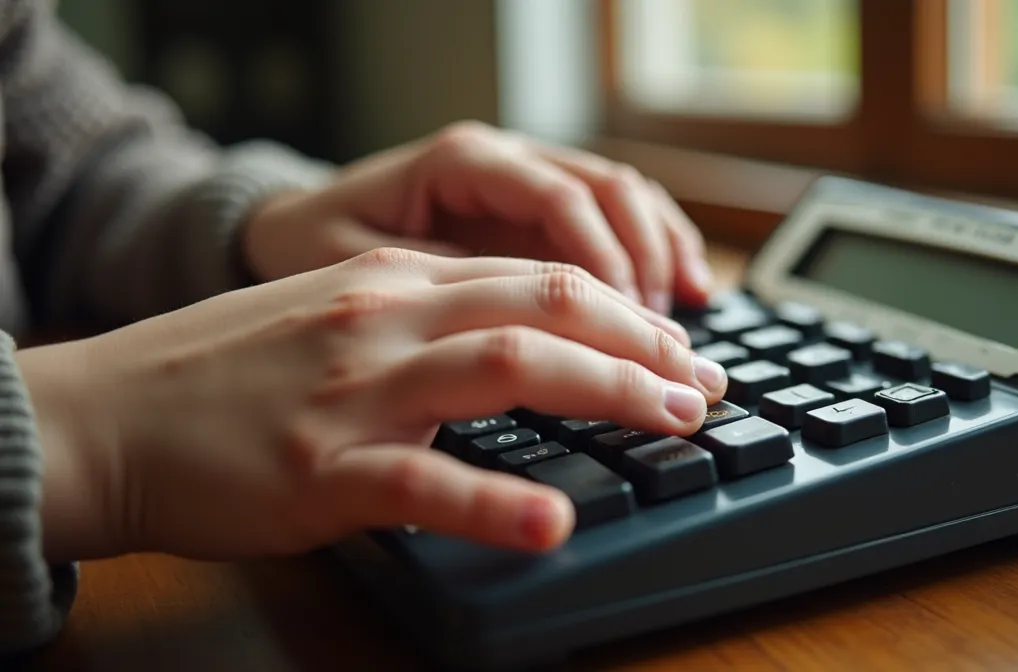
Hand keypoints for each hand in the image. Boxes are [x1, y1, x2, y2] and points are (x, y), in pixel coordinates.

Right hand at [18, 249, 725, 563]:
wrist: (109, 415)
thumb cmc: (225, 373)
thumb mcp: (335, 313)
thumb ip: (425, 315)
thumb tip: (526, 334)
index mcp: (394, 281)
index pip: (539, 277)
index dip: (627, 310)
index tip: (679, 345)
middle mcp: (385, 318)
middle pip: (546, 305)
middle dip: (643, 341)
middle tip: (703, 384)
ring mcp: (355, 391)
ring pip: (506, 366)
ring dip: (607, 391)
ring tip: (672, 421)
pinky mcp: (321, 470)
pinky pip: (424, 482)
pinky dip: (495, 502)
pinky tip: (551, 526)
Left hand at [242, 121, 714, 313]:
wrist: (289, 227)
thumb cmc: (312, 247)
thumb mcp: (354, 268)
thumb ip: (434, 289)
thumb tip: (513, 336)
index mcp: (462, 163)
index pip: (559, 199)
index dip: (605, 261)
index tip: (630, 327)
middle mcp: (506, 160)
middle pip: (607, 192)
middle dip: (650, 263)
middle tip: (671, 342)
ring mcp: (529, 179)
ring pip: (623, 196)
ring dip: (663, 253)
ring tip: (687, 315)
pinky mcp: (540, 211)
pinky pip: (617, 217)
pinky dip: (656, 249)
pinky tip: (685, 290)